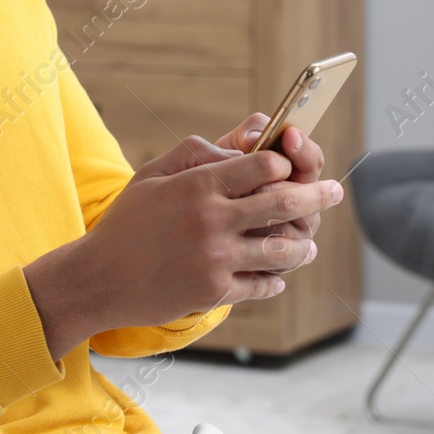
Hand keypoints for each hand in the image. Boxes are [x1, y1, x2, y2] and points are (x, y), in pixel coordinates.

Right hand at [23, 134, 344, 360]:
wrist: (98, 279)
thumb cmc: (127, 222)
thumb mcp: (153, 173)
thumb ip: (199, 151)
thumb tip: (246, 142)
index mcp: (197, 184)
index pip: (262, 165)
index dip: (285, 162)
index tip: (293, 165)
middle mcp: (210, 219)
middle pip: (283, 202)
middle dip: (318, 194)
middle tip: (335, 191)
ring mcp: (214, 257)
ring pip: (281, 248)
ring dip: (303, 245)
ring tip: (307, 244)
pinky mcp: (213, 291)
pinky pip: (262, 283)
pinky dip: (275, 280)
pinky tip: (278, 276)